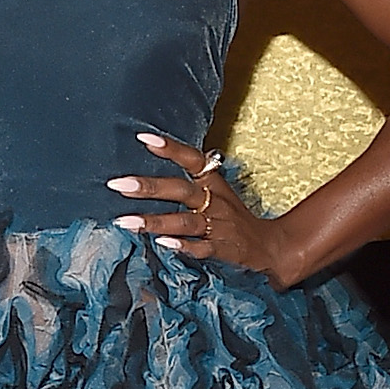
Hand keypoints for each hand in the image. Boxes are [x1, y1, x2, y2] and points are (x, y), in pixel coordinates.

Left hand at [107, 132, 304, 284]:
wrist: (271, 247)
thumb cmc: (234, 219)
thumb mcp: (217, 193)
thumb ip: (189, 182)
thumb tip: (149, 171)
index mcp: (213, 184)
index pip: (193, 159)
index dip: (171, 148)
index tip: (145, 138)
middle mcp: (215, 202)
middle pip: (180, 190)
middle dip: (149, 187)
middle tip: (118, 185)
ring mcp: (219, 226)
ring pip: (184, 221)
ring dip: (154, 221)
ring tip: (125, 222)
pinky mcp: (224, 250)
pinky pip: (202, 248)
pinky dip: (183, 246)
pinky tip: (163, 245)